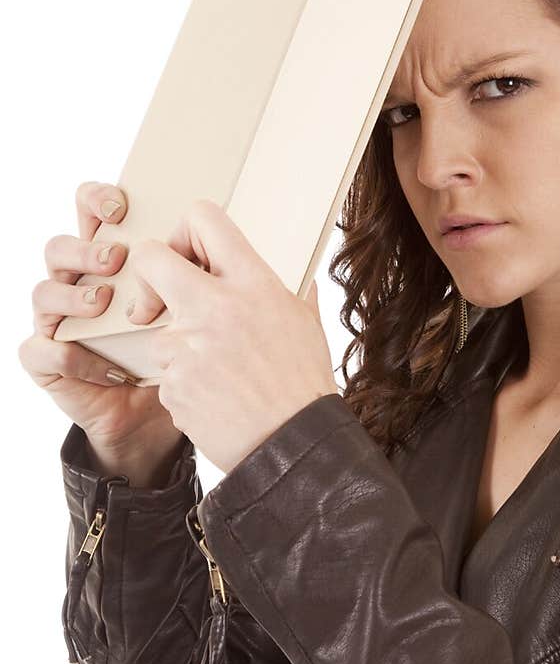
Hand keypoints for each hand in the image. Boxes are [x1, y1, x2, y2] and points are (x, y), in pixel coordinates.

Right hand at [19, 180, 183, 451]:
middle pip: (61, 247)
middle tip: (116, 259)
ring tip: (104, 304)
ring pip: (44, 292)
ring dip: (74, 294)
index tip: (122, 207)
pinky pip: (40, 349)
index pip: (91, 213)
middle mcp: (80, 284)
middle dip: (86, 248)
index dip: (98, 200)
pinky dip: (71, 355)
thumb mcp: (194, 312)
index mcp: (113, 261)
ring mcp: (59, 321)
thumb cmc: (176, 356)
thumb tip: (215, 246)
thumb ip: (194, 277)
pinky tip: (108, 367)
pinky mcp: (48, 360)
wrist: (157, 420)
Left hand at [124, 198, 339, 473]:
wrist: (293, 445)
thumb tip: (303, 279)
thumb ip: (292, 295)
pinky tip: (214, 400)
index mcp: (253, 282)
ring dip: (177, 352)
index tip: (185, 257)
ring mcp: (188, 345)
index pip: (203, 218)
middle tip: (154, 301)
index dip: (185, 231)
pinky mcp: (171, 382)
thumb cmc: (303, 386)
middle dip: (148, 278)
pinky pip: (165, 376)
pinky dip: (183, 387)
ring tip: (218, 378)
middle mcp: (216, 305)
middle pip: (151, 259)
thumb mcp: (307, 325)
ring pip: (157, 333)